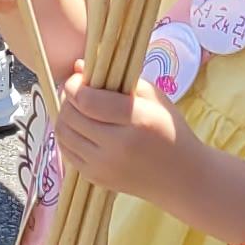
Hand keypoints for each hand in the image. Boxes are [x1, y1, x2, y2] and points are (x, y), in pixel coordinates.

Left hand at [52, 70, 194, 205]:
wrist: (181, 177)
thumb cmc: (169, 130)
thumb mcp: (154, 98)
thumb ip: (117, 78)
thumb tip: (77, 65)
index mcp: (136, 120)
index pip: (86, 100)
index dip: (74, 85)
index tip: (79, 78)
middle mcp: (117, 146)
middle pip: (71, 116)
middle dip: (67, 98)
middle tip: (75, 90)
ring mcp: (104, 165)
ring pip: (63, 134)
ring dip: (64, 116)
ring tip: (76, 108)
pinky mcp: (95, 178)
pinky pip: (66, 152)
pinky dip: (67, 136)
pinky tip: (80, 127)